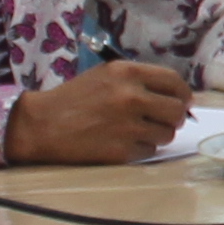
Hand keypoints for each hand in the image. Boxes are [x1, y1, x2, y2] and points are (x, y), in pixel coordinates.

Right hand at [4, 58, 196, 163]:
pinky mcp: (122, 151)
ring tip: (135, 132)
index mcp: (127, 73)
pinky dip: (140, 149)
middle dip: (174, 118)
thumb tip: (176, 97)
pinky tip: (121, 142)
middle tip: (162, 121)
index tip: (182, 101)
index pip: (175, 82)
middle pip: (177, 111)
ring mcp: (128, 125)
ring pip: (166, 134)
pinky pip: (149, 151)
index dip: (182, 94)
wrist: (40, 125)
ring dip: (156, 135)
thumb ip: (139, 82)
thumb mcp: (105, 76)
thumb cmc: (73, 99)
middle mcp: (131, 97)